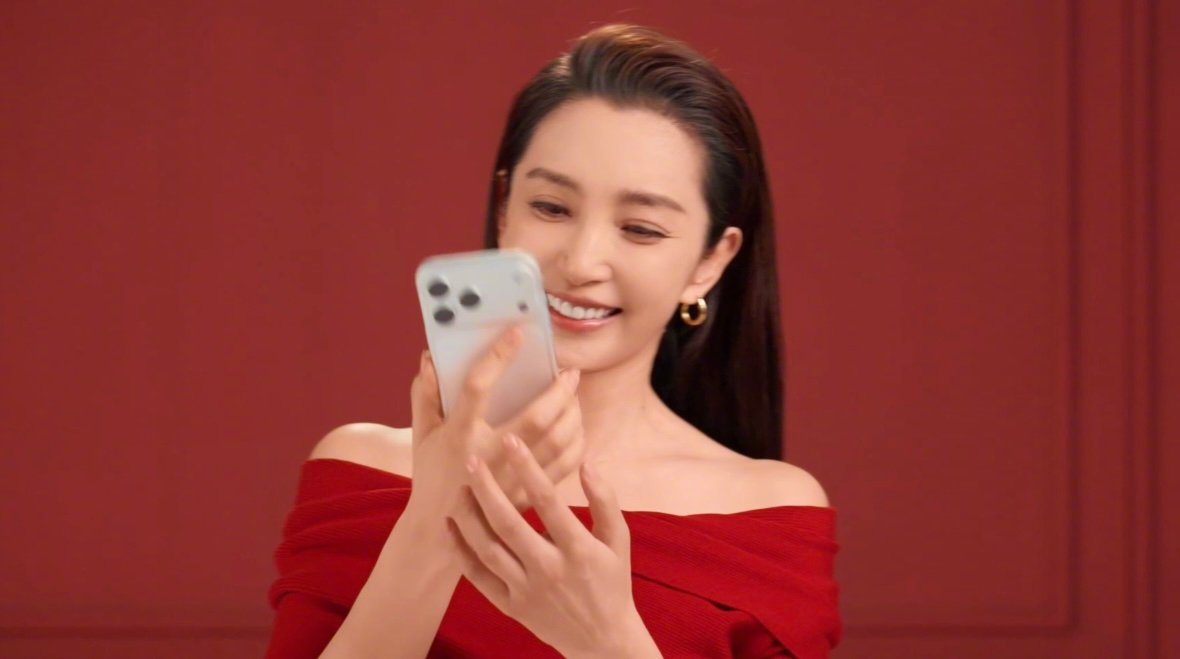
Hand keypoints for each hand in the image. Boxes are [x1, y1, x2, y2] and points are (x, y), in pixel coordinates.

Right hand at [408, 327, 583, 514]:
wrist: (442, 533)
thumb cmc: (431, 475)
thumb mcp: (422, 435)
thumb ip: (425, 396)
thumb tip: (430, 358)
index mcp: (459, 435)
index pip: (478, 386)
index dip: (498, 356)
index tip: (518, 333)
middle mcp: (489, 456)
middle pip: (536, 416)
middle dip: (559, 389)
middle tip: (570, 372)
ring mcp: (513, 478)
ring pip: (558, 440)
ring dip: (573, 413)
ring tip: (574, 396)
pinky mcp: (530, 495)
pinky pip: (566, 465)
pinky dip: (577, 442)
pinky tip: (575, 427)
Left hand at [447, 434, 660, 658]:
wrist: (602, 640)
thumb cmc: (612, 582)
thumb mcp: (619, 540)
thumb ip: (605, 500)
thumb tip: (587, 462)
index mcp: (577, 548)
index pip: (548, 501)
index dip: (528, 467)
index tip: (511, 440)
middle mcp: (548, 569)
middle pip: (508, 523)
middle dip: (486, 488)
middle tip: (471, 459)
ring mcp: (526, 590)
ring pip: (487, 549)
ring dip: (468, 517)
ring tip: (458, 489)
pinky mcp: (510, 606)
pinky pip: (478, 577)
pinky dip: (460, 551)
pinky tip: (450, 526)